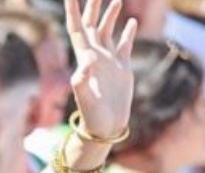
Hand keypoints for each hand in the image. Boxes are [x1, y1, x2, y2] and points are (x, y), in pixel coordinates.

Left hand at [63, 0, 135, 140]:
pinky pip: (125, 45)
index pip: (77, 29)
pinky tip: (131, 22)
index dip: (73, 11)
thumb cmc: (93, 116)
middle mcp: (95, 56)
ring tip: (115, 0)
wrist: (105, 128)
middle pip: (92, 25)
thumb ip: (82, 81)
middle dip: (93, 8)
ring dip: (110, 16)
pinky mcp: (123, 69)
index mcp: (84, 58)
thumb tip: (85, 64)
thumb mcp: (86, 98)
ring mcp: (109, 61)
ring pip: (108, 32)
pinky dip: (128, 32)